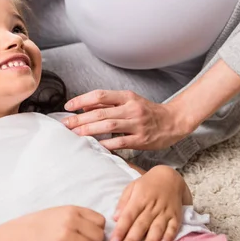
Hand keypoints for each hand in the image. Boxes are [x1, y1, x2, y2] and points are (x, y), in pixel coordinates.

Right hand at [0, 206, 105, 240]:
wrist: (12, 237)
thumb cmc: (35, 226)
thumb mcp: (58, 213)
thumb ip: (77, 218)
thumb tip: (98, 229)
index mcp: (72, 210)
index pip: (101, 221)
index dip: (95, 231)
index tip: (85, 237)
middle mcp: (70, 221)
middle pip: (99, 237)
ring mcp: (63, 236)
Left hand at [63, 90, 194, 150]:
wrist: (173, 121)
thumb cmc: (148, 112)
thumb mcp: (130, 101)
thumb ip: (109, 104)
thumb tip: (84, 106)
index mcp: (127, 97)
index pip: (100, 95)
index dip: (82, 100)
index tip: (68, 106)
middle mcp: (132, 108)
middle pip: (101, 112)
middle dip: (80, 118)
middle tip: (66, 124)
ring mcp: (137, 124)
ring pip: (108, 126)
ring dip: (89, 130)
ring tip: (75, 134)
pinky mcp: (141, 139)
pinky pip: (120, 142)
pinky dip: (106, 143)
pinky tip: (95, 145)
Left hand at [109, 166, 184, 240]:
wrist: (170, 177)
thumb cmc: (148, 184)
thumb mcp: (132, 187)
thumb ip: (123, 202)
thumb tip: (115, 218)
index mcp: (139, 199)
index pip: (128, 216)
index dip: (121, 230)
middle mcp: (152, 206)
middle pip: (141, 224)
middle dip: (132, 240)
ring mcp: (165, 211)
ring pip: (157, 228)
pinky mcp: (176, 216)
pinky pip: (173, 227)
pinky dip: (169, 237)